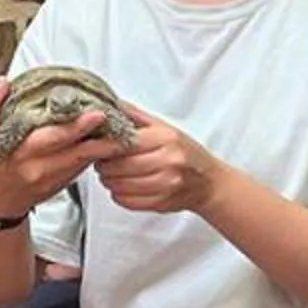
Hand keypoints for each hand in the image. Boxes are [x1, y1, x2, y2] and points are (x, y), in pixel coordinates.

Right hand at [0, 77, 124, 216]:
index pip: (49, 138)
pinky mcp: (62, 184)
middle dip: (96, 136)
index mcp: (18, 152)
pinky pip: (82, 167)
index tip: (93, 113)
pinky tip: (109, 140)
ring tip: (120, 129)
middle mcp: (37, 168)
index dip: (73, 127)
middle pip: (73, 151)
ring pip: (82, 161)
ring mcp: (52, 179)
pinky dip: (96, 154)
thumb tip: (3, 82)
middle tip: (115, 120)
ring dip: (103, 146)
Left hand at [96, 106, 219, 217]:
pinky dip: (119, 195)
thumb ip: (137, 117)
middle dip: (104, 165)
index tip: (98, 146)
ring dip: (109, 181)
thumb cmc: (186, 153)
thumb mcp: (165, 128)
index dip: (105, 147)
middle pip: (120, 166)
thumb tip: (110, 104)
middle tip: (101, 162)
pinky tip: (122, 187)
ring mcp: (166, 184)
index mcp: (166, 139)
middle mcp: (168, 161)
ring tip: (110, 175)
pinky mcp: (162, 203)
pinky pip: (128, 201)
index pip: (124, 143)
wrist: (209, 181)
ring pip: (121, 186)